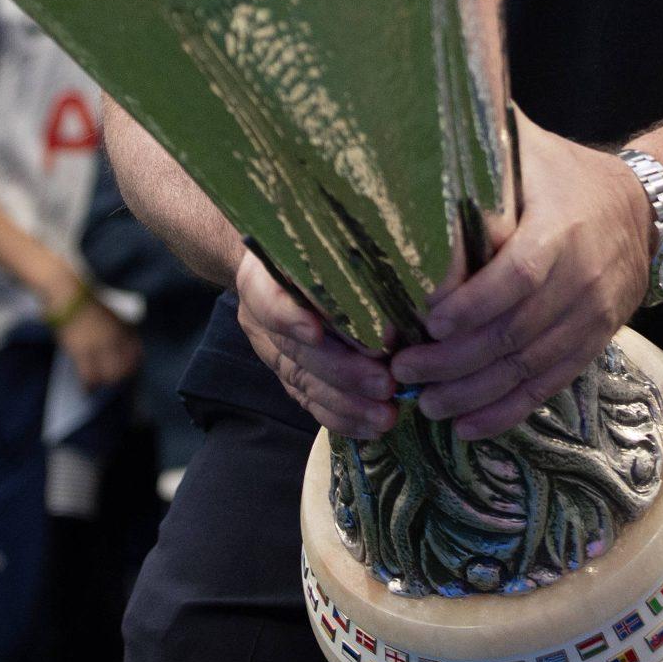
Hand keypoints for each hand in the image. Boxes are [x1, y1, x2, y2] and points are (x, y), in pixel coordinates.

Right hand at [56, 298, 140, 390]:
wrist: (68, 294)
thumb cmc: (86, 303)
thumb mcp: (110, 314)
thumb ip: (118, 331)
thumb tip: (122, 350)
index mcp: (124, 328)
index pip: (136, 355)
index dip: (133, 367)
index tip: (128, 375)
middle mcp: (115, 338)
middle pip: (124, 369)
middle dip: (119, 379)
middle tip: (112, 384)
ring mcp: (99, 345)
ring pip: (108, 376)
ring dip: (104, 384)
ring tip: (98, 388)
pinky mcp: (81, 351)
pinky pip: (88, 376)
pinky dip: (88, 386)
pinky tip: (86, 390)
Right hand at [236, 250, 395, 438]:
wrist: (280, 254)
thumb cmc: (313, 238)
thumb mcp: (321, 234)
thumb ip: (345, 253)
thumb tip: (402, 268)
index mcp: (262, 277)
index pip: (268, 299)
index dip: (288, 317)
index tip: (316, 330)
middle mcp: (260, 318)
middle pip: (296, 351)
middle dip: (342, 371)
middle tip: (384, 383)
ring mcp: (273, 350)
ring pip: (305, 384)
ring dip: (347, 404)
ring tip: (386, 415)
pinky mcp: (289, 375)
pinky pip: (311, 403)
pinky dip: (342, 418)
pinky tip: (372, 428)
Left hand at [388, 114, 652, 441]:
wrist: (644, 212)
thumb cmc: (563, 174)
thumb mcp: (527, 148)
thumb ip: (478, 145)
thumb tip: (406, 121)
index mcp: (562, 228)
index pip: (518, 275)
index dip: (472, 304)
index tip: (426, 319)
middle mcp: (582, 280)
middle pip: (515, 333)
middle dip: (455, 361)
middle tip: (404, 370)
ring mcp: (591, 319)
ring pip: (529, 369)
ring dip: (473, 394)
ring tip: (425, 403)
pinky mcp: (592, 346)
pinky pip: (549, 387)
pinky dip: (506, 411)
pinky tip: (466, 425)